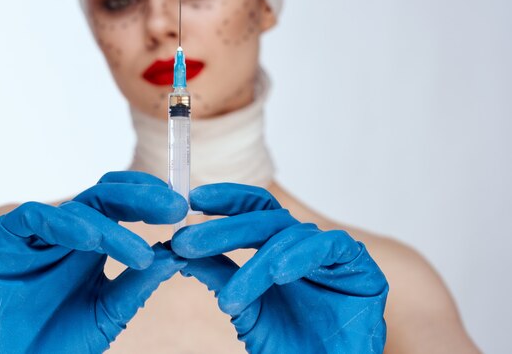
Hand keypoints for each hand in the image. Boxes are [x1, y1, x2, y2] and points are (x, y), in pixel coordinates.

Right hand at [0, 171, 186, 352]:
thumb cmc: (60, 342)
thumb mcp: (110, 312)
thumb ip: (139, 282)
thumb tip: (178, 253)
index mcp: (92, 242)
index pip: (122, 203)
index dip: (151, 198)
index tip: (183, 208)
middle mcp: (67, 231)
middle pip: (105, 195)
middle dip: (141, 198)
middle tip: (174, 207)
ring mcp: (36, 234)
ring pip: (76, 208)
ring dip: (110, 226)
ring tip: (138, 253)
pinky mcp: (5, 241)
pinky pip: (34, 217)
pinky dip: (64, 224)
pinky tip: (90, 240)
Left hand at [172, 183, 388, 353]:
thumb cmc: (290, 344)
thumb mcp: (244, 307)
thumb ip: (219, 275)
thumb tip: (179, 250)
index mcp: (279, 247)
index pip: (255, 209)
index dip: (227, 200)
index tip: (195, 200)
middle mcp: (304, 244)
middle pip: (265, 219)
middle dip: (224, 230)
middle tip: (187, 242)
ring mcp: (331, 252)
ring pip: (291, 236)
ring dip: (256, 264)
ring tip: (229, 299)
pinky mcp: (359, 265)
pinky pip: (331, 246)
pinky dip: (303, 255)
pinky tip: (280, 272)